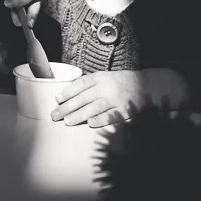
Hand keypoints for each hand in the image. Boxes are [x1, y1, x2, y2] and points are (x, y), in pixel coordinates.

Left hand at [51, 69, 189, 127]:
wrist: (146, 85)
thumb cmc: (119, 82)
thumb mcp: (104, 77)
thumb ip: (88, 84)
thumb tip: (67, 95)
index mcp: (100, 77)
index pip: (81, 84)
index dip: (68, 91)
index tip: (57, 99)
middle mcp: (107, 87)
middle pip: (83, 98)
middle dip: (67, 107)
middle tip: (55, 115)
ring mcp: (116, 99)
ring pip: (94, 108)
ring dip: (79, 115)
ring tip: (67, 121)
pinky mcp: (124, 111)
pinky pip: (110, 116)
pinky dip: (100, 120)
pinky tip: (90, 124)